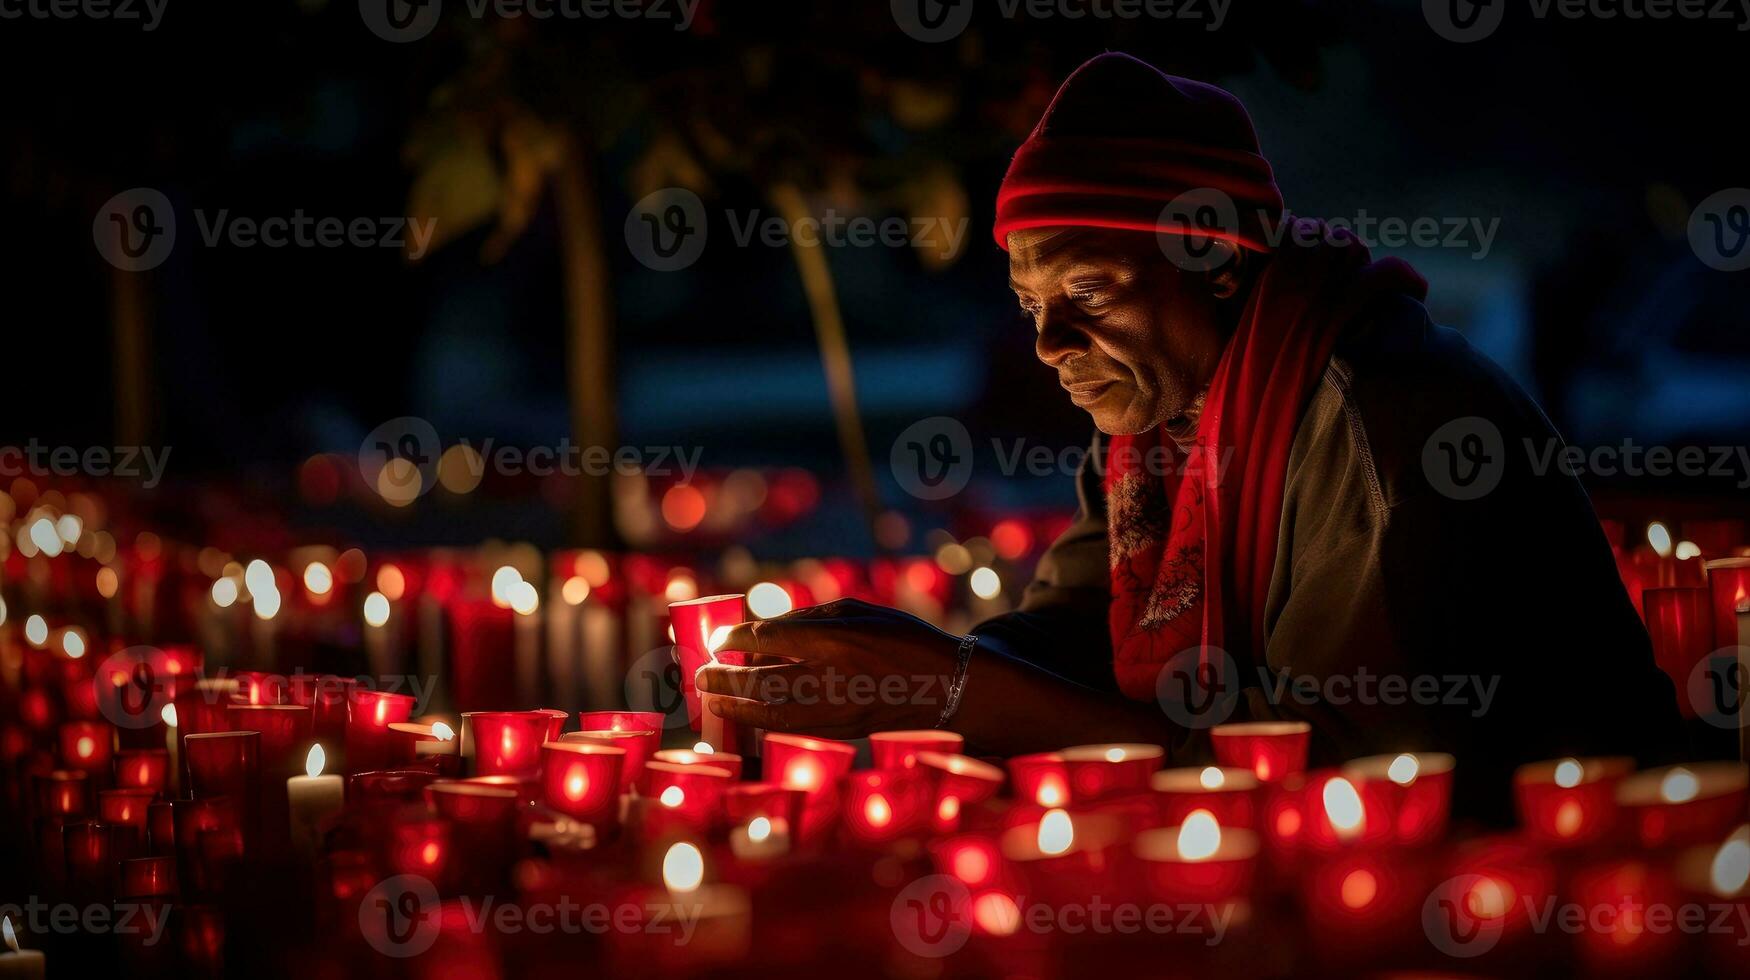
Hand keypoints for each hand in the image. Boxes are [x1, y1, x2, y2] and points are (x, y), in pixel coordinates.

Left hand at [694, 598, 961, 738]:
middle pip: (761, 680)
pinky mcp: (840, 731)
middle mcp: (830, 676)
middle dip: (725, 678)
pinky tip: (747, 715)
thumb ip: (809, 619)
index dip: (735, 639)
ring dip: (736, 707)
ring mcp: (835, 709)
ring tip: (712, 701)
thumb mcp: (858, 612)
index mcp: (835, 639)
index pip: (768, 639)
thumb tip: (764, 632)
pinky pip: (791, 727)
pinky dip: (763, 721)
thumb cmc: (901, 637)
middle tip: (701, 674)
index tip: (720, 639)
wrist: (946, 684)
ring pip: (770, 712)